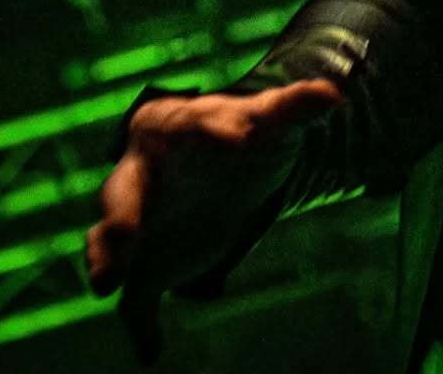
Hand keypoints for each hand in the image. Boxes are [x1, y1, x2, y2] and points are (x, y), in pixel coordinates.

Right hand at [85, 79, 342, 365]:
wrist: (213, 168)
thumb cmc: (231, 132)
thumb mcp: (264, 119)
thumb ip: (292, 107)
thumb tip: (334, 93)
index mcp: (171, 126)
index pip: (187, 125)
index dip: (209, 131)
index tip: (240, 140)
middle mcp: (140, 174)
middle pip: (121, 190)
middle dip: (121, 211)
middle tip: (124, 232)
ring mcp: (136, 220)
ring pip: (110, 240)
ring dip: (109, 260)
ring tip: (109, 284)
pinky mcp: (145, 265)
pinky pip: (134, 296)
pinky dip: (140, 323)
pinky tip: (151, 349)